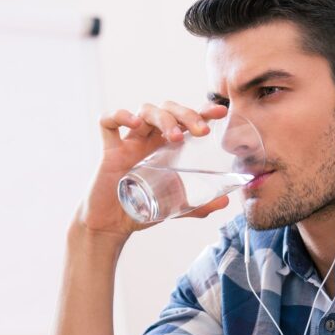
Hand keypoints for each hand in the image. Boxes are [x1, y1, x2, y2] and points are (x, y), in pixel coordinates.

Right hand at [74, 101, 229, 240]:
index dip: (202, 111)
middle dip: (186, 114)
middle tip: (201, 131)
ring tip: (175, 136)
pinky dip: (120, 116)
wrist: (112, 226)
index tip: (220, 112)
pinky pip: (108, 122)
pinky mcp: (109, 150)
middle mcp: (149, 138)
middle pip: (168, 109)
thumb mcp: (175, 207)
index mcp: (165, 146)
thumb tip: (226, 201)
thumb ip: (199, 204)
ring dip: (163, 118)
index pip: (185, 119)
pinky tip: (134, 124)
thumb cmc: (141, 210)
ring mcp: (128, 141)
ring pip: (145, 110)